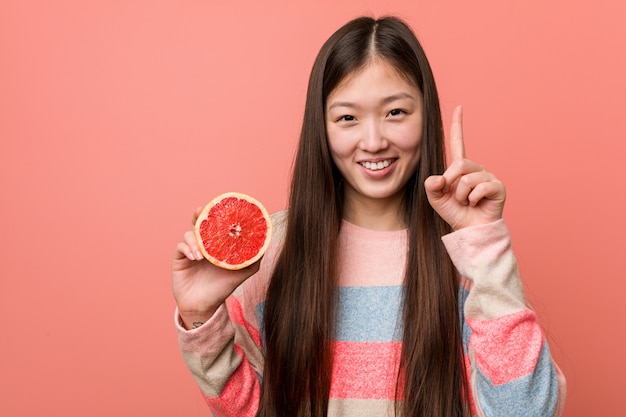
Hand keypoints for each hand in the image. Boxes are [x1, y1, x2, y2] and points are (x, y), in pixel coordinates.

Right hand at [171, 207, 259, 328]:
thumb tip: (265, 245)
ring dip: (195, 241)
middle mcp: (203, 245)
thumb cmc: (221, 289)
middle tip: (201, 211)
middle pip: (199, 224)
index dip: (215, 214)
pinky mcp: (179, 259)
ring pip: (189, 235)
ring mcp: (190, 251)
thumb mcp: (241, 274)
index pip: (215, 225)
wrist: (204, 307)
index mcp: (216, 246)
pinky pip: (181, 247)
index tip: (218, 205)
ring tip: (201, 255)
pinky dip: (187, 249)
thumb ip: (253, 260)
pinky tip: (195, 258)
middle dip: (199, 215)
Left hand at [424, 105, 505, 229]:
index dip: (457, 126)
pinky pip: (479, 188)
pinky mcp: (498, 187)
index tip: (459, 107)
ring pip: (467, 179)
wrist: (470, 230)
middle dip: (451, 182)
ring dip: (461, 195)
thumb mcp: (435, 199)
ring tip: (466, 203)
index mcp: (460, 168)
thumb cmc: (455, 213)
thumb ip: (431, 187)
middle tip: (455, 197)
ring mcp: (488, 176)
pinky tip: (476, 204)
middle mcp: (476, 169)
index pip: (458, 143)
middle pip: (459, 164)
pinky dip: (472, 199)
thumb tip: (439, 178)